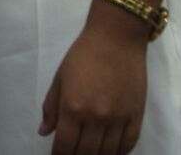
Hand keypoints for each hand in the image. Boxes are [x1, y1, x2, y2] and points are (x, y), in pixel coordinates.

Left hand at [39, 20, 147, 154]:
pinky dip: (118, 152)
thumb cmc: (84, 54)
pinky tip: (111, 151)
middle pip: (86, 153)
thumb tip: (44, 132)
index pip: (64, 146)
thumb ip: (51, 107)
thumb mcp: (60, 77)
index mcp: (73, 107)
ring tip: (90, 154)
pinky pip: (128, 144)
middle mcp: (96, 117)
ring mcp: (118, 117)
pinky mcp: (136, 114)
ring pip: (107, 153)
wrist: (117, 36)